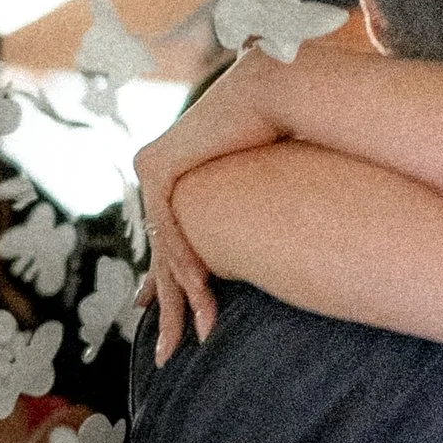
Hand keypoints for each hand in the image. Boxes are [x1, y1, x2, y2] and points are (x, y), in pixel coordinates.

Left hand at [137, 55, 284, 357]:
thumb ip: (258, 202)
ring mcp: (153, 167)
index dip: (171, 280)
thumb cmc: (288, 130)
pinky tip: (200, 292)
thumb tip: (281, 215)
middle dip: (169, 306)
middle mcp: (156, 168)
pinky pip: (170, 227)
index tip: (172, 314)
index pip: (169, 237)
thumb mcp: (264, 182)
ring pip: (163, 245)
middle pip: (162, 249)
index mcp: (177, 170)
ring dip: (180, 295)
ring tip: (193, 335)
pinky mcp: (159, 167)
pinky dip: (185, 261)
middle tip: (168, 353)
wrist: (284, 89)